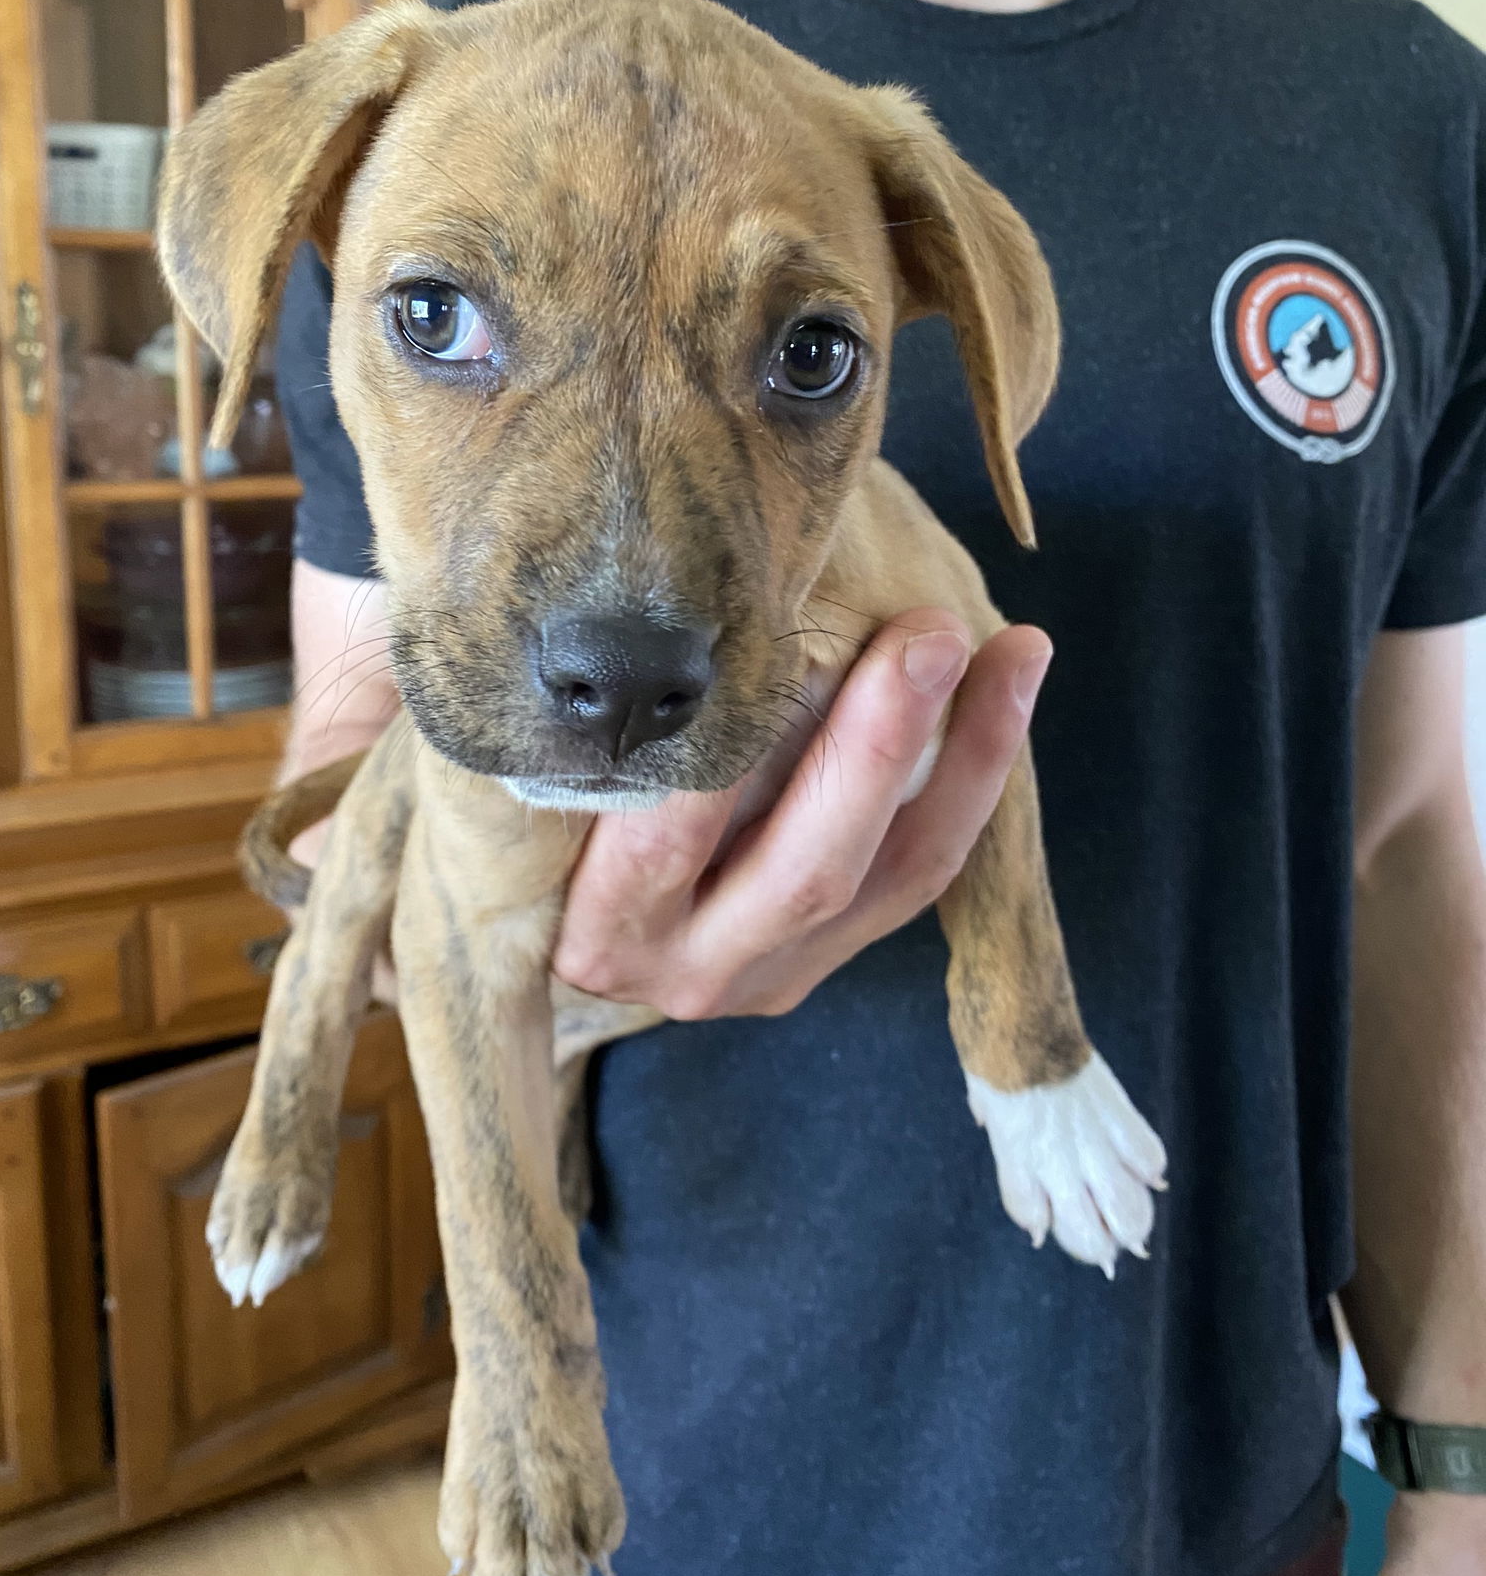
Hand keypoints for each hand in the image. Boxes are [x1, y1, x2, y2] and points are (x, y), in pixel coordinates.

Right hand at [552, 608, 1051, 1018]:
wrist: (576, 926)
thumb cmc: (562, 802)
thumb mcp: (564, 780)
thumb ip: (621, 730)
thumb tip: (700, 599)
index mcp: (603, 928)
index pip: (670, 832)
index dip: (729, 739)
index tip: (772, 628)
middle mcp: (686, 968)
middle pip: (806, 867)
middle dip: (879, 746)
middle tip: (927, 634)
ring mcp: (768, 976)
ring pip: (895, 876)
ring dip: (966, 757)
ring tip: (1013, 649)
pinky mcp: (826, 963)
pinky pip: (922, 874)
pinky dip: (972, 779)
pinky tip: (1006, 689)